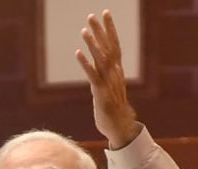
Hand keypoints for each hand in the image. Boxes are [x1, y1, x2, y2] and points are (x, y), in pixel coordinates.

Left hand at [75, 10, 138, 148]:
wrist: (120, 127)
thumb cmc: (113, 108)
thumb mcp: (108, 87)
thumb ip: (103, 74)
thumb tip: (97, 64)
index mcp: (116, 70)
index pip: (114, 44)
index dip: (110, 29)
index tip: (105, 13)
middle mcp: (114, 73)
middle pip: (108, 47)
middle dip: (101, 30)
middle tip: (93, 15)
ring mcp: (108, 82)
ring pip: (101, 59)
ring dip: (92, 44)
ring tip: (84, 30)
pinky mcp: (101, 93)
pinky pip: (92, 75)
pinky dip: (85, 64)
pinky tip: (77, 53)